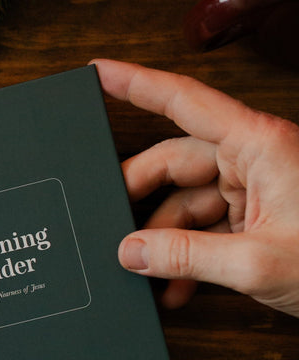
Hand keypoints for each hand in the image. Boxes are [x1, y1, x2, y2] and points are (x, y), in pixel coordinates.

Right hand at [94, 58, 298, 316]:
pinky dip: (188, 256)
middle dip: (139, 195)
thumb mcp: (256, 263)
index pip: (183, 101)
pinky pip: (207, 227)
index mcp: (260, 144)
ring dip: (164, 240)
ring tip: (149, 275)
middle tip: (107, 222)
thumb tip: (131, 252)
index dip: (136, 84)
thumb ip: (185, 256)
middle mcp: (257, 157)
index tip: (98, 73)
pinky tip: (177, 286)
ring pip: (186, 199)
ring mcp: (258, 187)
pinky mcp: (260, 216)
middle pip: (174, 159)